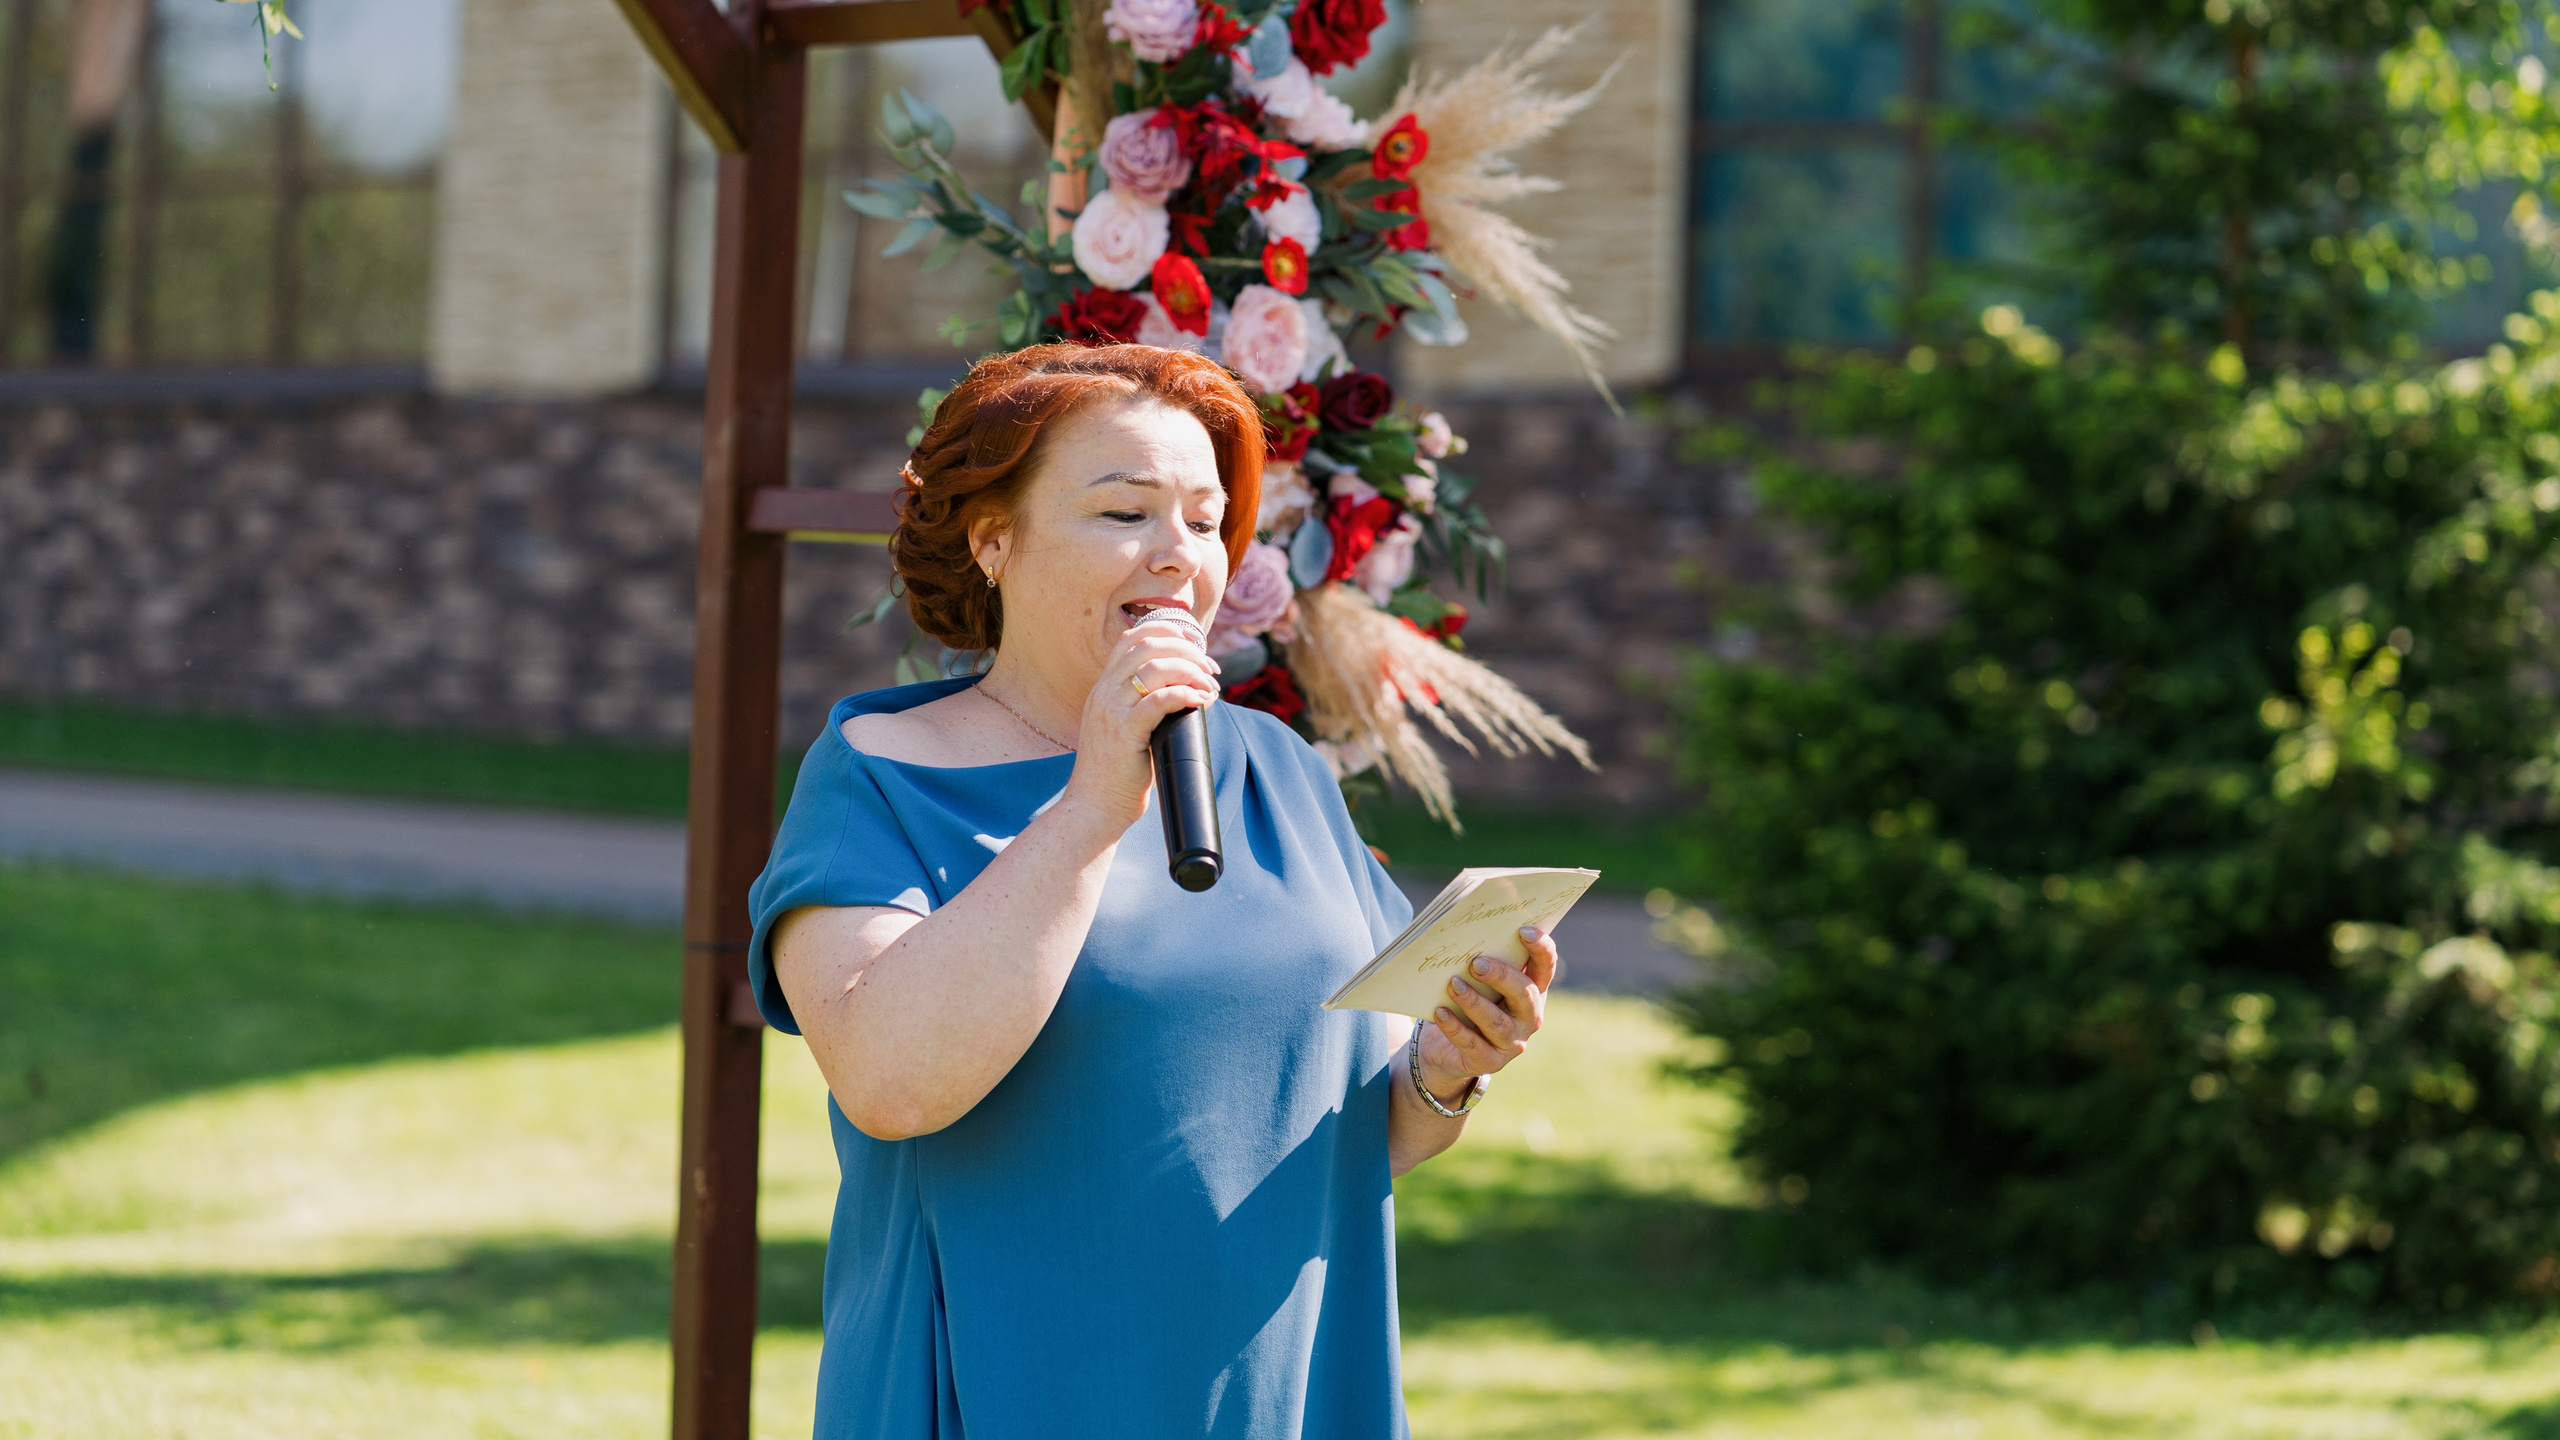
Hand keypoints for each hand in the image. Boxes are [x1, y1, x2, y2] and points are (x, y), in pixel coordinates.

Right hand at [1063, 615, 1221, 825]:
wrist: (1093, 807)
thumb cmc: (1118, 774)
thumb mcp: (1128, 729)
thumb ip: (1149, 707)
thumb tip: (1195, 693)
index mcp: (1104, 687)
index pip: (1132, 638)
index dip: (1168, 632)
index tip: (1196, 645)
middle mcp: (1105, 692)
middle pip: (1148, 646)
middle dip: (1188, 650)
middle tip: (1212, 669)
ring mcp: (1111, 710)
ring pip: (1155, 667)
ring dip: (1192, 671)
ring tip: (1211, 686)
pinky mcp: (1124, 731)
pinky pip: (1158, 700)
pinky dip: (1185, 694)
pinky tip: (1202, 701)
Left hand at [1415, 925, 1556, 1105]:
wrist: (1447, 1049)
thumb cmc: (1467, 1002)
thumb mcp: (1478, 982)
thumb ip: (1482, 959)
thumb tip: (1462, 928)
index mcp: (1533, 990)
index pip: (1545, 967)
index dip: (1541, 948)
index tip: (1523, 931)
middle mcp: (1529, 1018)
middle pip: (1524, 995)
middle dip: (1502, 977)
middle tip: (1476, 962)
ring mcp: (1511, 1043)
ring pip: (1497, 1022)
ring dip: (1474, 1002)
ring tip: (1453, 985)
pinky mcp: (1488, 1062)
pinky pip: (1472, 1044)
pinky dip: (1455, 1027)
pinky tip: (1440, 1012)